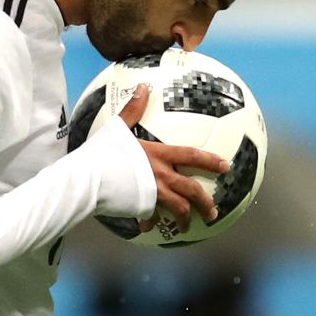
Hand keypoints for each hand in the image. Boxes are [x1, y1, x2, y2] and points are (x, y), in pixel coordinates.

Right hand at [118, 83, 229, 232]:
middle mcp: (161, 176)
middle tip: (213, 211)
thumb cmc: (103, 151)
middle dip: (206, 202)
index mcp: (159, 155)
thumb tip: (143, 87)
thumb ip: (133, 109)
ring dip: (185, 219)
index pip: (191, 156)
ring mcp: (152, 195)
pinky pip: (149, 219)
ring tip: (189, 226)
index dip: (210, 160)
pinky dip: (151, 223)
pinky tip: (150, 228)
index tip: (225, 166)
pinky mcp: (140, 209)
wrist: (90, 178)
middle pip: (191, 190)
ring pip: (178, 209)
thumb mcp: (119, 127)